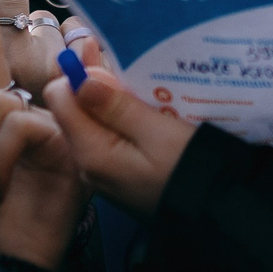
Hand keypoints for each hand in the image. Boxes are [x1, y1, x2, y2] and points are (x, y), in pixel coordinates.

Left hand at [41, 20, 196, 217]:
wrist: (212, 214)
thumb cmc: (191, 171)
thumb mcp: (158, 132)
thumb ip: (116, 106)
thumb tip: (81, 78)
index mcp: (91, 152)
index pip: (59, 97)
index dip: (79, 72)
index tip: (108, 57)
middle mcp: (87, 163)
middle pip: (74, 108)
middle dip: (94, 82)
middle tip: (125, 60)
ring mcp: (102, 170)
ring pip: (92, 121)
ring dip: (111, 98)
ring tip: (138, 80)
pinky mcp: (117, 172)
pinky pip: (108, 136)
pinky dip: (121, 117)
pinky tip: (143, 107)